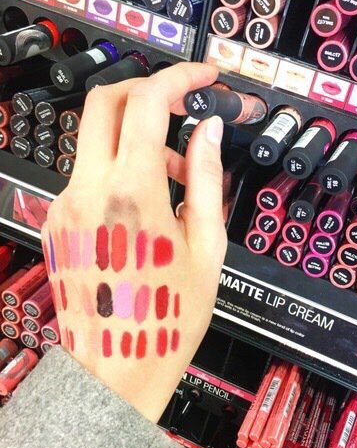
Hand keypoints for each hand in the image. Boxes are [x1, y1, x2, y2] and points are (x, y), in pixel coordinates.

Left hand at [41, 63, 226, 421]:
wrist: (116, 370)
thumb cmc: (165, 319)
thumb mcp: (206, 247)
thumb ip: (207, 179)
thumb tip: (209, 132)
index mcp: (131, 194)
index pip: (148, 102)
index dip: (180, 78)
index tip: (204, 77)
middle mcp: (88, 191)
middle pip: (104, 101)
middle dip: (146, 91)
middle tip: (181, 106)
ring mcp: (65, 206)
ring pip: (96, 138)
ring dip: (136, 137)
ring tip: (175, 178)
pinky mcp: (57, 221)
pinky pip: (87, 172)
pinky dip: (119, 168)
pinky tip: (146, 203)